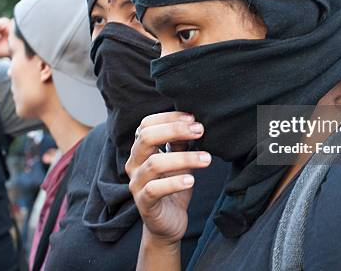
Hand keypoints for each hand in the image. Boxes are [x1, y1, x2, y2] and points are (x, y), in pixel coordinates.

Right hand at [125, 112, 211, 245]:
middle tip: (200, 130)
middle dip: (175, 130)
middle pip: (146, 138)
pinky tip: (191, 180)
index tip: (193, 118)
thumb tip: (192, 122)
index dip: (168, 117)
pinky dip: (174, 183)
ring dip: (184, 158)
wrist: (168, 222)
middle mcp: (134, 164)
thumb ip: (180, 143)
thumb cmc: (173, 186)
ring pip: (155, 164)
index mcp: (141, 150)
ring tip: (206, 158)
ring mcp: (136, 183)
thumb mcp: (179, 161)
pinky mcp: (144, 203)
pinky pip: (154, 189)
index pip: (146, 124)